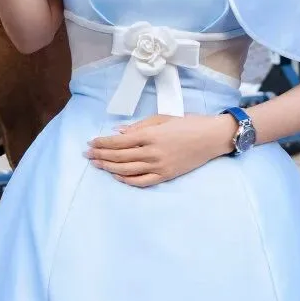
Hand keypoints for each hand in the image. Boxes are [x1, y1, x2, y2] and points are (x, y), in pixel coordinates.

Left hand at [86, 112, 234, 186]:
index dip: (102, 143)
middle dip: (101, 156)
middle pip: (119, 157)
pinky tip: (117, 177)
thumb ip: (139, 126)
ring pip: (127, 170)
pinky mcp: (166, 176)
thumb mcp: (162, 118)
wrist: (211, 137)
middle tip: (88, 155)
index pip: (119, 142)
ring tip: (97, 165)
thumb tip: (118, 133)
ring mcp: (159, 166)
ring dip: (109, 168)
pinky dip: (127, 181)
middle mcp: (152, 152)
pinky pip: (142, 182)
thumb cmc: (188, 123)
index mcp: (150, 135)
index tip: (91, 143)